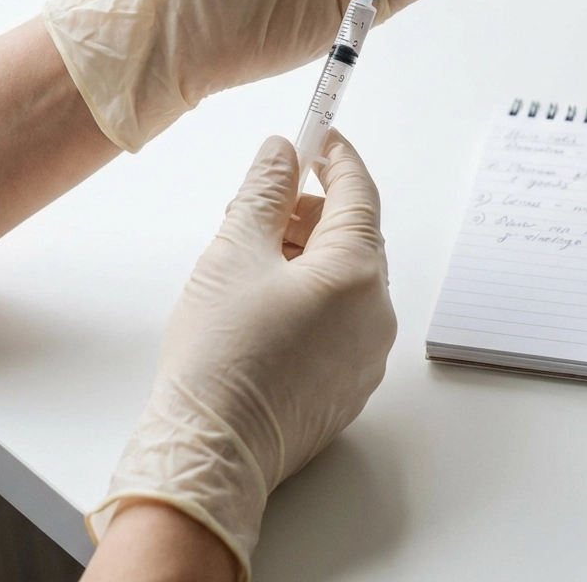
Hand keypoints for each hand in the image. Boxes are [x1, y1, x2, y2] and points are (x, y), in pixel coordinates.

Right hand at [87, 132, 396, 579]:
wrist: (210, 452)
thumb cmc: (220, 354)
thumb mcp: (235, 251)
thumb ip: (265, 191)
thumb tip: (282, 152)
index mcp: (356, 273)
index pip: (359, 193)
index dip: (336, 158)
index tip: (318, 135)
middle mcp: (375, 312)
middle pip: (354, 236)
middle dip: (313, 210)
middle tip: (266, 202)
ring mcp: (367, 353)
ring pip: (346, 279)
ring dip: (309, 253)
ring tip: (254, 253)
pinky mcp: (350, 384)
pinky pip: (342, 319)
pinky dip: (314, 295)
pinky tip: (267, 300)